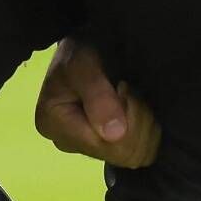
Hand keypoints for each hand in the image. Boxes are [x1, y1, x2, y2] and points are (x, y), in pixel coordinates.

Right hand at [33, 39, 159, 167]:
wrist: (87, 44)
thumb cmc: (80, 51)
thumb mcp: (83, 64)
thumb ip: (98, 96)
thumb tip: (114, 134)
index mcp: (53, 125)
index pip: (104, 145)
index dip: (126, 118)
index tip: (123, 87)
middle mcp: (68, 143)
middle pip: (122, 154)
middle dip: (137, 121)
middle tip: (130, 90)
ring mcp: (88, 148)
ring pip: (136, 155)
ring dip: (145, 123)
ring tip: (132, 97)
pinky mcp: (106, 146)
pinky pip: (140, 152)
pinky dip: (147, 129)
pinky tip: (136, 108)